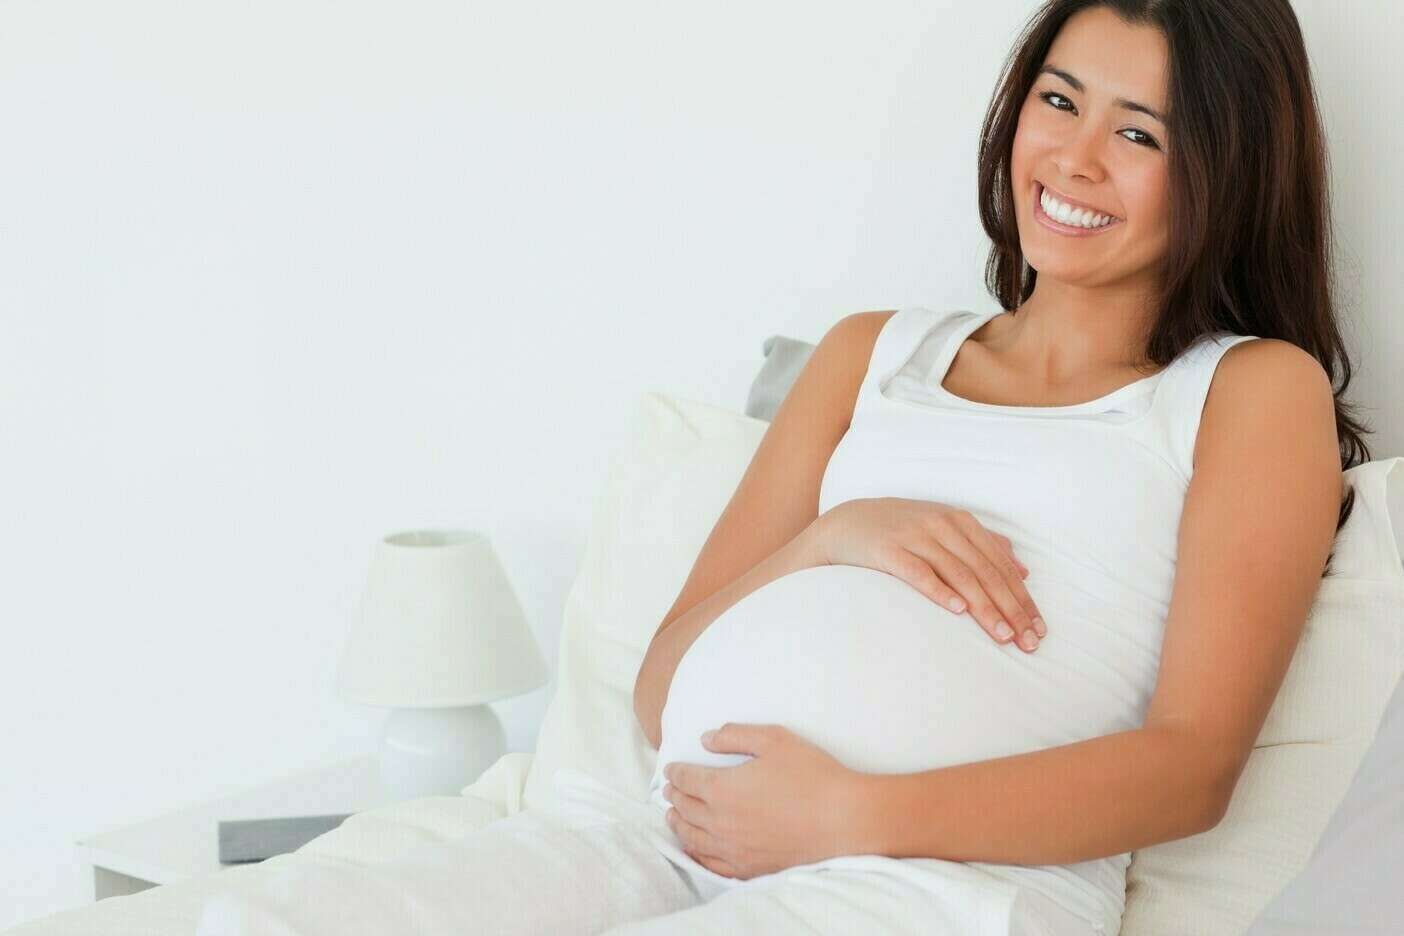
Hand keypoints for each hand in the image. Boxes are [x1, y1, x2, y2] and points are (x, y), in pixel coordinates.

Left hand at [661, 723, 864, 879]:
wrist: (843, 820)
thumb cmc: (812, 774)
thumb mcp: (774, 739)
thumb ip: (735, 735)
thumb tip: (705, 739)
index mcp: (722, 788)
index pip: (687, 779)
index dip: (676, 772)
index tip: (671, 769)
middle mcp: (721, 822)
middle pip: (685, 808)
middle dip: (674, 796)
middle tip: (668, 789)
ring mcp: (733, 848)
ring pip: (693, 837)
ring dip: (678, 824)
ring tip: (671, 817)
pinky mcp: (749, 868)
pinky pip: (711, 863)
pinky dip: (696, 852)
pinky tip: (695, 847)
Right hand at [815, 497, 1045, 650]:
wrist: (847, 524)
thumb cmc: (903, 531)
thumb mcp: (946, 528)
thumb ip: (985, 545)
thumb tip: (1023, 570)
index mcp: (961, 522)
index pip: (1001, 566)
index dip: (1023, 599)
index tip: (1039, 630)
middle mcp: (943, 526)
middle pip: (986, 572)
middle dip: (1011, 609)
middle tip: (1028, 642)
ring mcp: (916, 536)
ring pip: (959, 575)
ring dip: (984, 608)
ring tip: (1002, 636)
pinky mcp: (889, 550)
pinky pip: (919, 572)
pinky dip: (940, 591)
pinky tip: (957, 610)